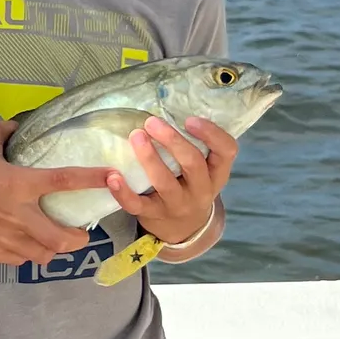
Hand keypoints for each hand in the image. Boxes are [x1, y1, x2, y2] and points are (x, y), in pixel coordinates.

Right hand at [0, 118, 116, 266]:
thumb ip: (8, 131)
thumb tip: (22, 128)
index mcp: (17, 183)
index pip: (64, 181)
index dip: (92, 179)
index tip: (113, 178)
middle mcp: (15, 214)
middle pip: (61, 238)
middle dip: (78, 238)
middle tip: (81, 231)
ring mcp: (2, 237)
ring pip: (42, 255)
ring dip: (53, 248)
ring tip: (54, 239)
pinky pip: (19, 260)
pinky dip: (28, 254)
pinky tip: (25, 243)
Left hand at [106, 114, 236, 250]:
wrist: (184, 230)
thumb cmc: (191, 187)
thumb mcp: (205, 171)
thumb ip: (196, 146)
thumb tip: (170, 108)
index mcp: (216, 173)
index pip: (227, 151)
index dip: (212, 134)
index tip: (190, 119)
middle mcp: (201, 190)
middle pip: (193, 164)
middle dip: (173, 141)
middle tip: (152, 121)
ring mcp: (177, 205)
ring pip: (164, 182)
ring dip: (149, 158)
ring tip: (136, 136)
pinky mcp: (153, 215)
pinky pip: (137, 205)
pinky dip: (123, 192)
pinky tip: (112, 176)